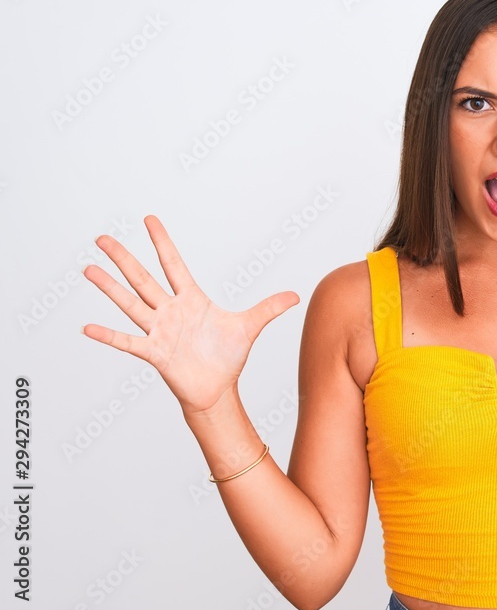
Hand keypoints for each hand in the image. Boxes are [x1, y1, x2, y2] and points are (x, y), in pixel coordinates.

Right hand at [82, 215, 298, 416]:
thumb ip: (269, 308)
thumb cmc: (228, 357)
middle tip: (102, 237)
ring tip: (88, 268)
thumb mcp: (250, 327)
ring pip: (131, 304)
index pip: (173, 264)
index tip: (149, 219)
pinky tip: (87, 327)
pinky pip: (128, 342)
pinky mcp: (155, 353)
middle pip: (143, 279)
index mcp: (192, 300)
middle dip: (124, 258)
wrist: (218, 390)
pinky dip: (108, 336)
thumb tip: (296, 295)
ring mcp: (160, 331)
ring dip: (110, 288)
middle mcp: (171, 311)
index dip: (162, 242)